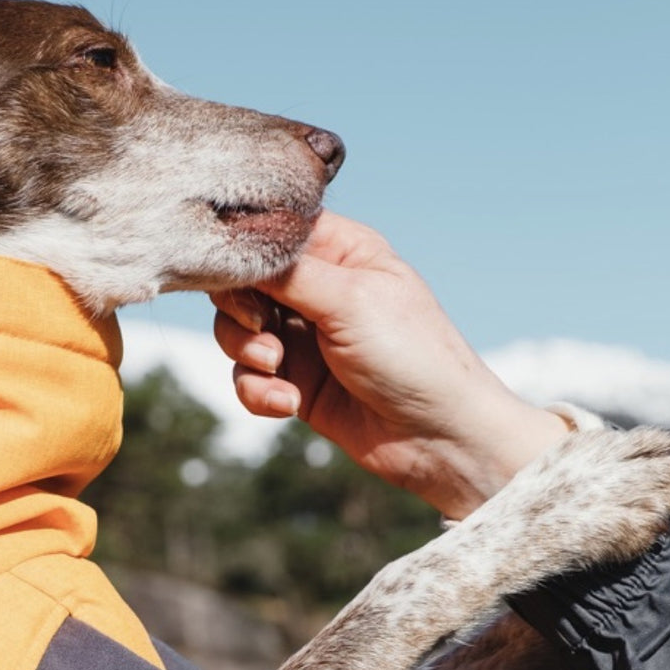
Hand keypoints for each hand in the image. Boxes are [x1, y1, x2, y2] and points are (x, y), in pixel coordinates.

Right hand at [212, 211, 569, 518]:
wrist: (438, 437)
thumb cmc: (411, 357)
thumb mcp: (350, 300)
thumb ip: (287, 274)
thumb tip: (232, 250)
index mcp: (341, 251)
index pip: (273, 232)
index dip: (245, 251)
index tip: (235, 274)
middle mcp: (317, 289)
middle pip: (243, 282)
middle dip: (240, 309)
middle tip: (262, 327)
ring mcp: (303, 336)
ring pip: (237, 331)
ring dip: (247, 352)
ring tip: (278, 368)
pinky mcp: (295, 380)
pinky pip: (249, 378)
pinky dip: (259, 390)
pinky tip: (289, 403)